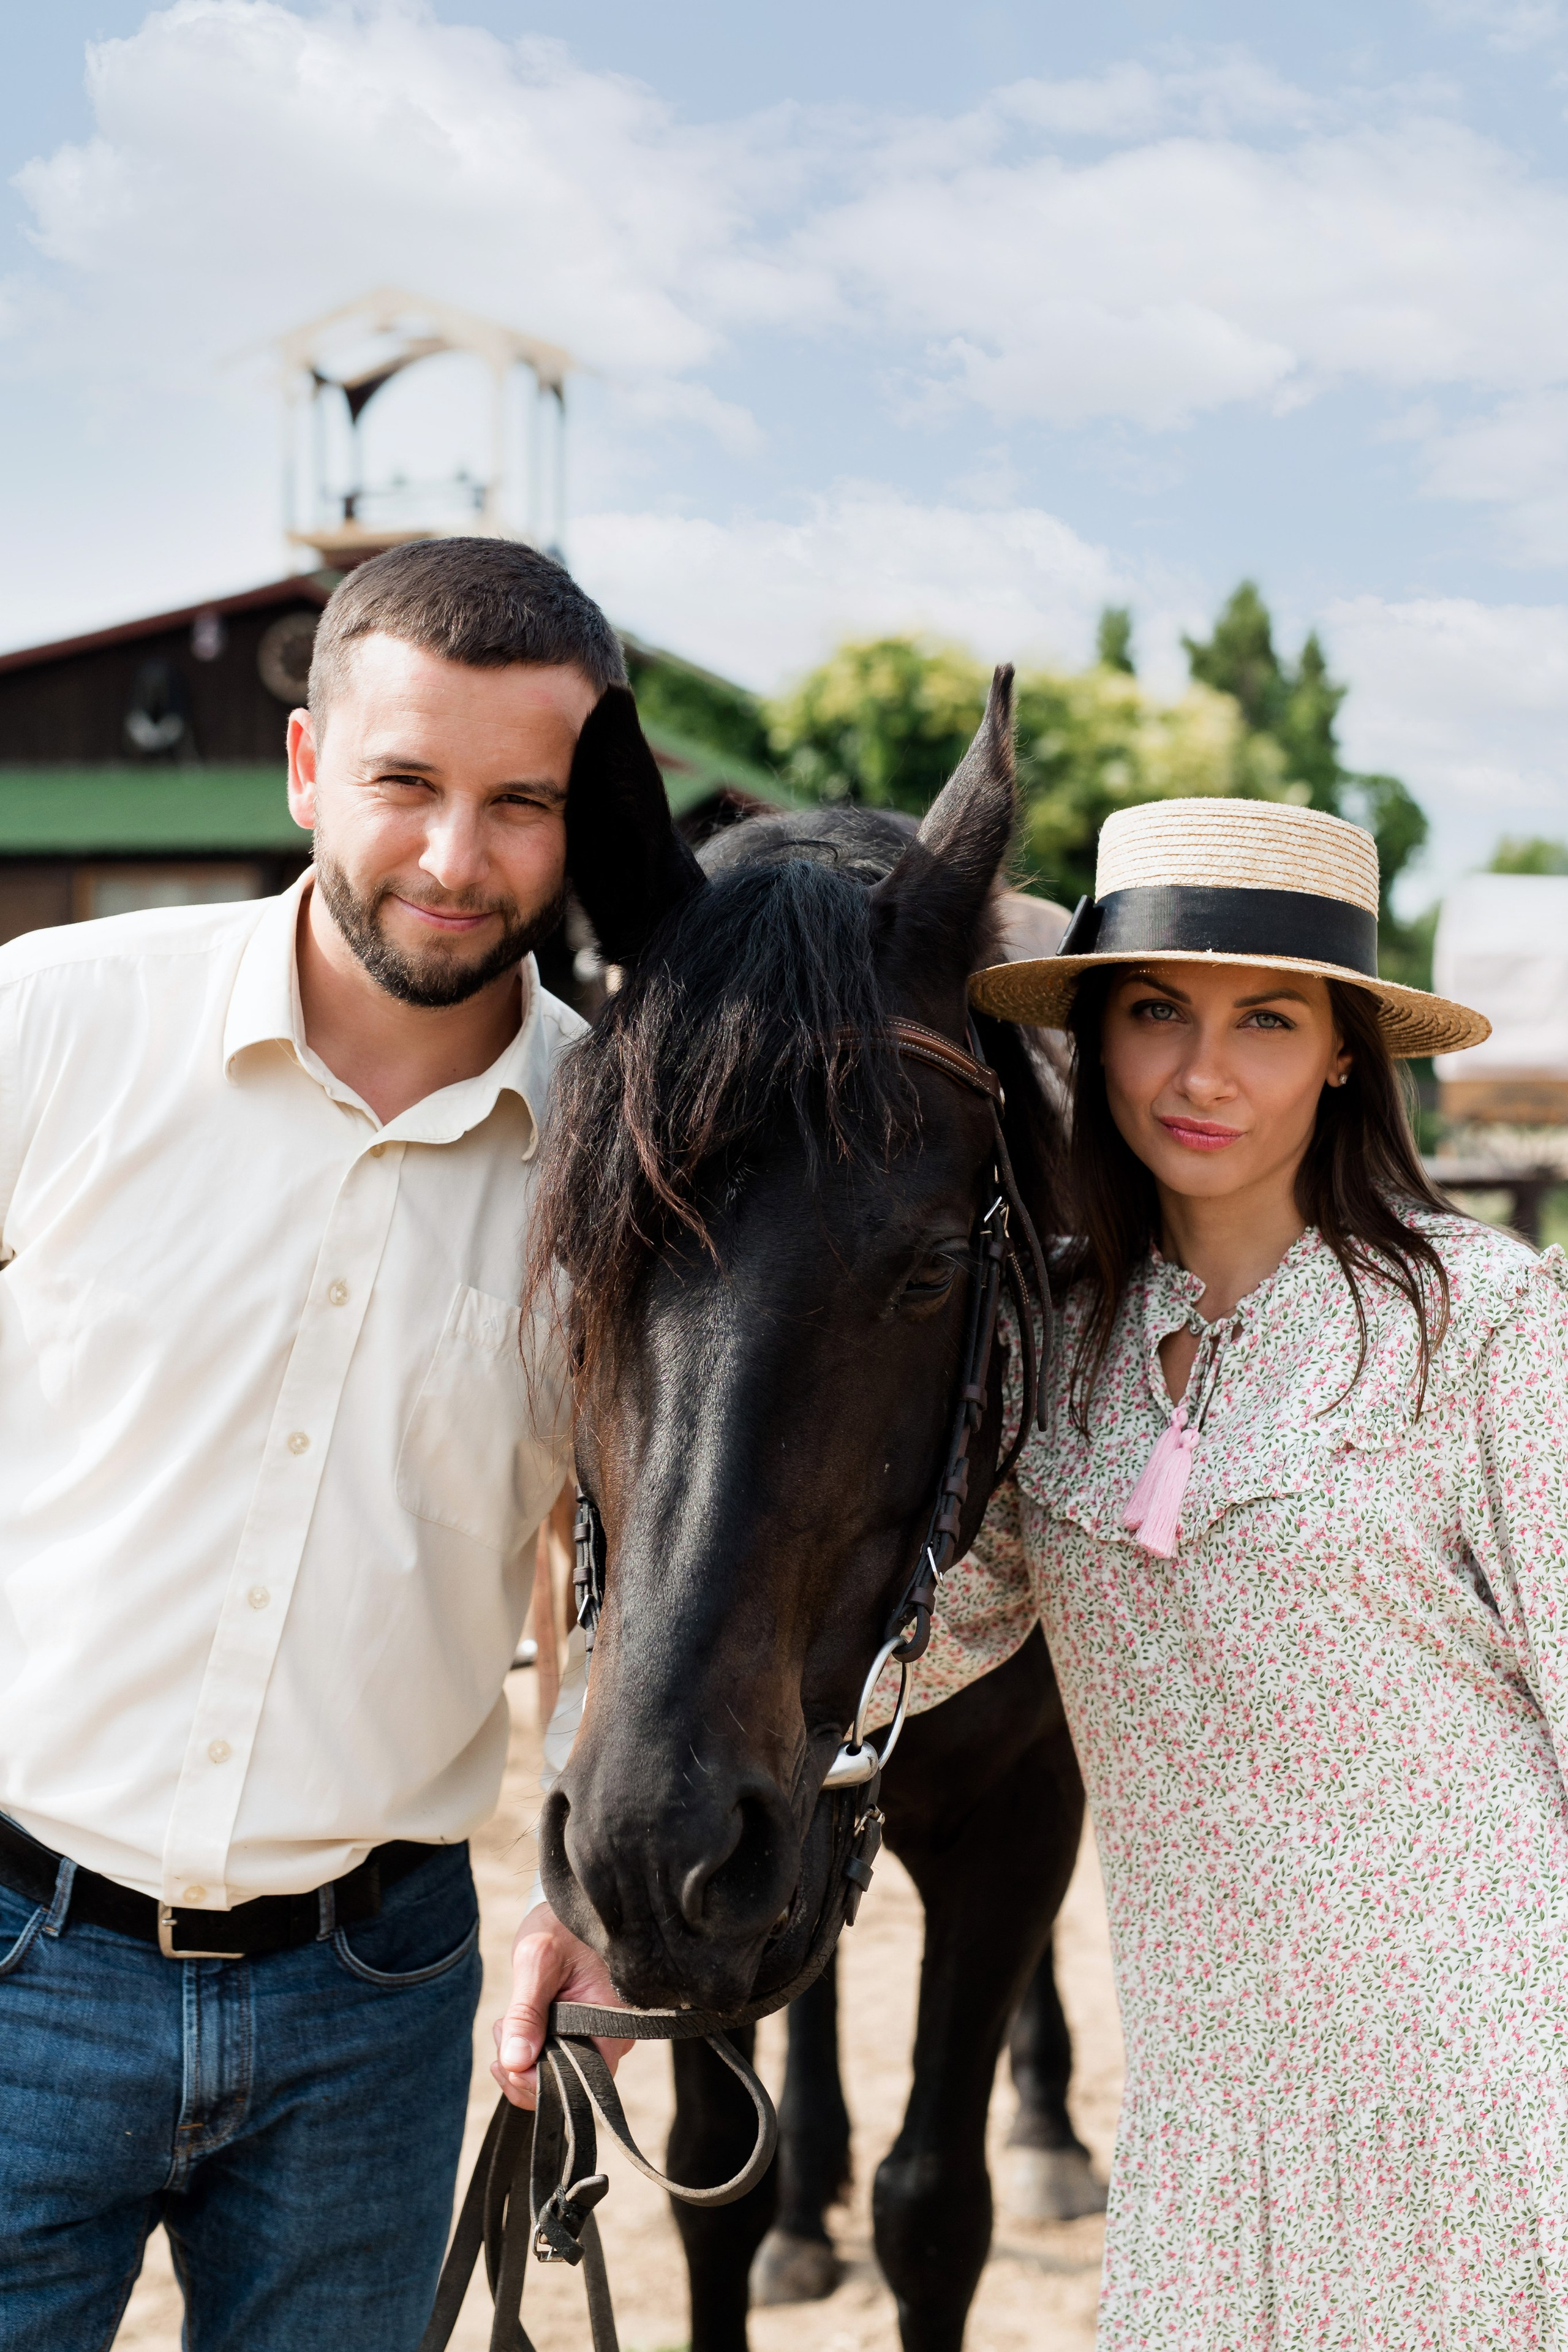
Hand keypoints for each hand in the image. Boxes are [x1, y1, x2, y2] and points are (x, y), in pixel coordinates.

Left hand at [491, 1902, 632, 2108]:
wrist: (573, 1905)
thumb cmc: (563, 1925)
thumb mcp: (538, 1961)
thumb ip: (526, 2012)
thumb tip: (514, 2062)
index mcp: (612, 2026)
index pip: (578, 2084)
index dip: (537, 2083)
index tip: (507, 2061)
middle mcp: (612, 2038)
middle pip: (565, 2085)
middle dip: (524, 2069)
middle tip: (502, 2032)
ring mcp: (598, 2036)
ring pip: (556, 2073)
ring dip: (522, 2059)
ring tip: (505, 2023)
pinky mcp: (583, 2031)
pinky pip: (555, 2058)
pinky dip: (529, 2050)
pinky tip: (512, 2027)